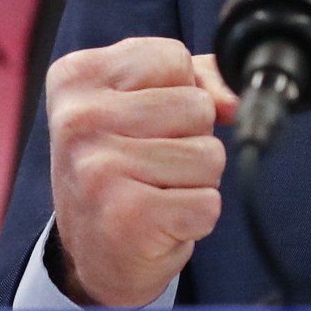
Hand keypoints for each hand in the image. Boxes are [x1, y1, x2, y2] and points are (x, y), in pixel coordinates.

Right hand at [46, 38, 239, 306]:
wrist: (94, 253)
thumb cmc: (120, 169)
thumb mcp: (141, 105)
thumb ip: (194, 80)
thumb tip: (234, 98)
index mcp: (77, 78)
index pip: (173, 57)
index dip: (177, 92)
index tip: (143, 123)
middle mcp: (79, 120)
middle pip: (196, 106)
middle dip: (191, 139)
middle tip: (150, 165)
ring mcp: (99, 169)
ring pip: (209, 154)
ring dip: (196, 180)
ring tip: (155, 191)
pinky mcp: (127, 218)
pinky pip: (208, 203)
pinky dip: (196, 218)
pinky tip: (160, 222)